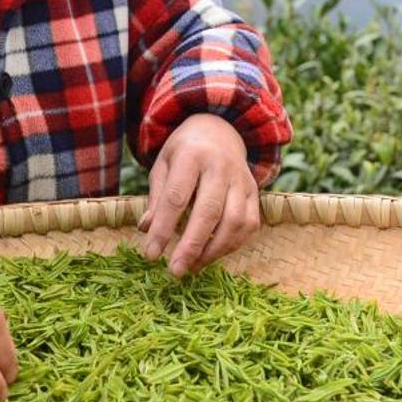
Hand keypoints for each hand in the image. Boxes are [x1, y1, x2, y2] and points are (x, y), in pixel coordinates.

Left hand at [140, 113, 260, 277]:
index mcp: (191, 155)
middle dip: (191, 246)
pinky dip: (232, 245)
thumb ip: (157, 197)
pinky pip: (249, 225)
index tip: (151, 255)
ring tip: (193, 266)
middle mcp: (220, 166)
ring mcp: (241, 179)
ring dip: (214, 250)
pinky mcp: (254, 192)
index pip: (176, 197)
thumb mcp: (163, 165)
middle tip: (175, 271)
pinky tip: (212, 254)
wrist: (220, 130)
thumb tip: (147, 229)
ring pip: (234, 222)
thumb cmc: (185, 152)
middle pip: (208, 212)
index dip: (163, 229)